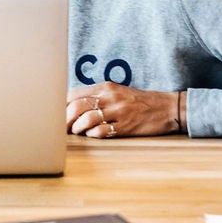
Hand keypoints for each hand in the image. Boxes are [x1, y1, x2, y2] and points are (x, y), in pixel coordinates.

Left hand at [66, 83, 183, 137]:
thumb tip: (71, 106)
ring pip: (86, 119)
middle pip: (76, 107)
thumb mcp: (117, 92)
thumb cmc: (138, 102)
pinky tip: (92, 135)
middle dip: (64, 120)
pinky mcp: (125, 126)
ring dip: (77, 128)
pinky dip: (92, 135)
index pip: (74, 94)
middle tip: (60, 129)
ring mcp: (117, 111)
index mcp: (105, 87)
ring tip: (77, 132)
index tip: (56, 115)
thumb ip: (96, 96)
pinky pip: (101, 131)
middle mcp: (109, 97)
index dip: (61, 106)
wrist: (166, 107)